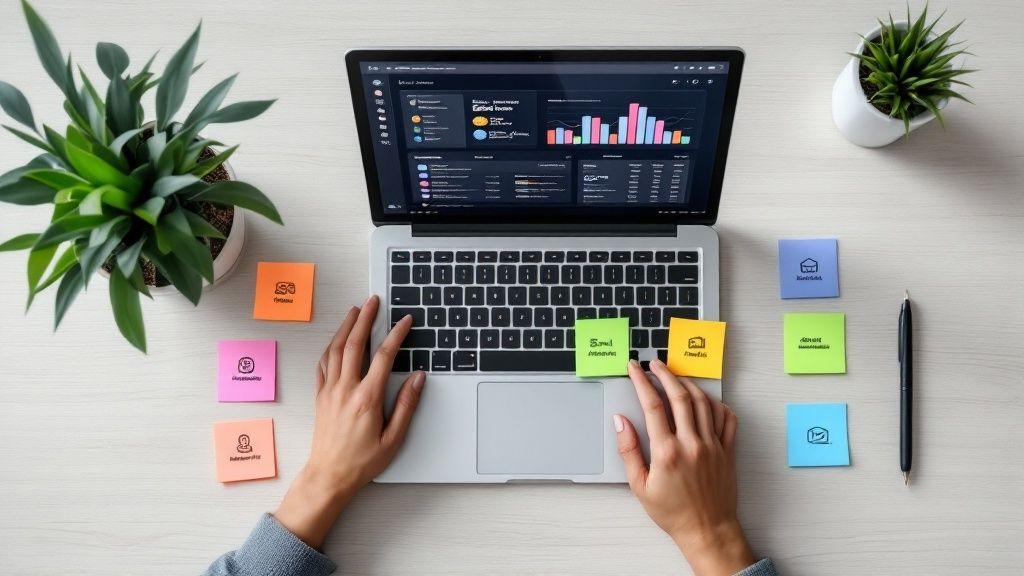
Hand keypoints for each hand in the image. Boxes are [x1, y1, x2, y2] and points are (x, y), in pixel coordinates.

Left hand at [274, 295, 424, 547]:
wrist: (329, 476)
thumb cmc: (362, 462)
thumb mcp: (393, 438)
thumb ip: (407, 405)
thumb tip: (418, 378)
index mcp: (367, 398)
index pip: (384, 356)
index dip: (396, 335)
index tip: (405, 321)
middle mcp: (346, 390)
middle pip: (355, 344)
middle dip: (365, 319)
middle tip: (373, 301)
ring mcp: (330, 391)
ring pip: (336, 350)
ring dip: (346, 327)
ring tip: (355, 310)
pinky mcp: (320, 396)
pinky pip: (323, 364)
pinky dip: (330, 346)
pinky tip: (336, 339)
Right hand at [615, 358, 753, 575]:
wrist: (707, 530)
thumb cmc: (672, 512)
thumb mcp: (640, 486)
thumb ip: (628, 450)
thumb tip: (620, 422)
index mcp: (667, 451)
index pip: (652, 405)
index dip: (641, 381)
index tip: (634, 369)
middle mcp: (691, 443)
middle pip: (679, 396)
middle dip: (665, 374)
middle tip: (655, 364)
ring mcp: (712, 445)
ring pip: (703, 402)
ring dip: (688, 384)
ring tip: (676, 376)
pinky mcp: (727, 451)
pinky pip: (726, 418)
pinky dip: (717, 403)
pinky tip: (706, 399)